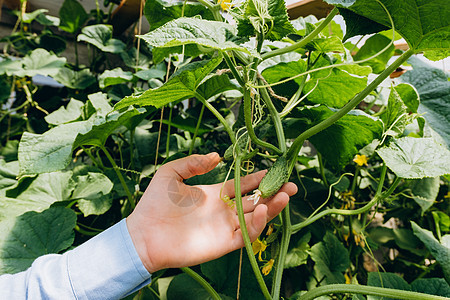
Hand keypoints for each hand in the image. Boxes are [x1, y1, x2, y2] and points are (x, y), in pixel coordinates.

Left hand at [126, 153, 296, 272]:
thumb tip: (218, 156)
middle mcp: (223, 211)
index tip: (272, 169)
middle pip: (254, 201)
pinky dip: (258, 224)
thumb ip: (194, 162)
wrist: (144, 233)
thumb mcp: (171, 173)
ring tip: (284, 195)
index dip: (257, 178)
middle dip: (273, 192)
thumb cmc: (155, 203)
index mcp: (214, 194)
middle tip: (290, 184)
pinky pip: (246, 235)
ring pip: (255, 217)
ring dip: (272, 207)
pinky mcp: (223, 244)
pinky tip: (263, 210)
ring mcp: (224, 228)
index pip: (242, 185)